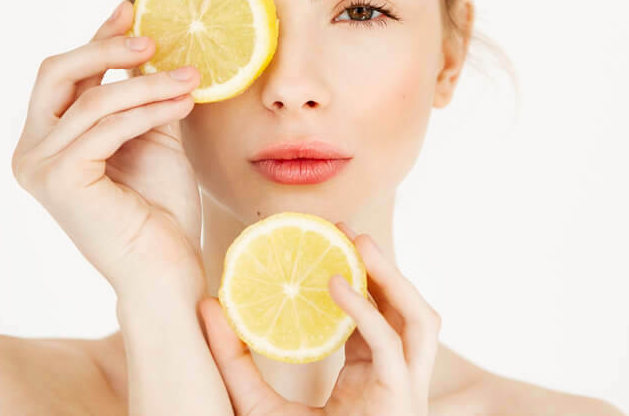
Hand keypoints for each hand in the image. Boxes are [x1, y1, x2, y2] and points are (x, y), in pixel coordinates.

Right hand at [11, 0, 204, 295]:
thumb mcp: (152, 136)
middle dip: (107, 48)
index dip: (96, 39)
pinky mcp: (59, 180)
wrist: (167, 269)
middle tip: (156, 39)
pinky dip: (148, 109)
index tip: (131, 9)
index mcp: (45, 141)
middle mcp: (30, 152)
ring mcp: (38, 167)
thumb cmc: (159, 210)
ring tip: (193, 79)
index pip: (63, 76)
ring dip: (148, 83)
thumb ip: (142, 95)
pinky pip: (108, 126)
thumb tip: (153, 44)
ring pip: (93, 100)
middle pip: (55, 73)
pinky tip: (183, 102)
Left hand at [199, 222, 440, 415]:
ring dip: (394, 279)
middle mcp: (395, 384)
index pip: (379, 320)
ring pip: (422, 323)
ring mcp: (404, 395)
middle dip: (385, 268)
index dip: (361, 279)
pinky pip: (390, 347)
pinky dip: (367, 312)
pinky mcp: (399, 403)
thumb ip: (234, 359)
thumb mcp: (255, 404)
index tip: (328, 242)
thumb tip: (206, 305)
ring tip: (356, 243)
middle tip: (344, 230)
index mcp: (370, 382)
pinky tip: (335, 284)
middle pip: (412, 313)